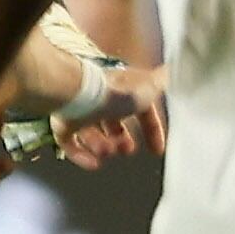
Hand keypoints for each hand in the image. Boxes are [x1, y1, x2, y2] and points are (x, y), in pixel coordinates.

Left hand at [52, 64, 167, 170]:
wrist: (78, 94)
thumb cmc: (114, 93)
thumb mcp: (147, 88)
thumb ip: (161, 84)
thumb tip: (172, 71)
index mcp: (121, 89)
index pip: (139, 109)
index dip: (151, 128)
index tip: (156, 148)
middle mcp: (99, 97)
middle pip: (111, 120)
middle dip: (121, 139)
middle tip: (127, 150)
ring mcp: (78, 109)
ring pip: (91, 131)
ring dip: (102, 146)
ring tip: (108, 153)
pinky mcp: (62, 121)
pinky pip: (70, 142)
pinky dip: (81, 155)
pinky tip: (92, 164)